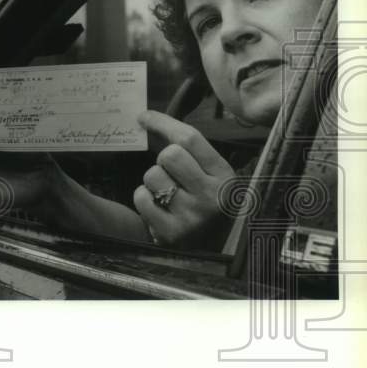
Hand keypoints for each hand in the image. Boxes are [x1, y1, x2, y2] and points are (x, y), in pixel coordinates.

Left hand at [132, 110, 235, 249]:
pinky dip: (143, 198)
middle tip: (169, 173)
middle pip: (170, 155)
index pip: (190, 138)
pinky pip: (141, 198)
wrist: (214, 249)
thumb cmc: (205, 203)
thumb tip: (146, 120)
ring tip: (166, 194)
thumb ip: (187, 150)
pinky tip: (158, 207)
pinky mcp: (171, 234)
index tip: (144, 118)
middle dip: (162, 159)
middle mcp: (212, 196)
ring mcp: (192, 217)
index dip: (162, 123)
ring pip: (152, 175)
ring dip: (152, 181)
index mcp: (225, 176)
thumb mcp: (210, 175)